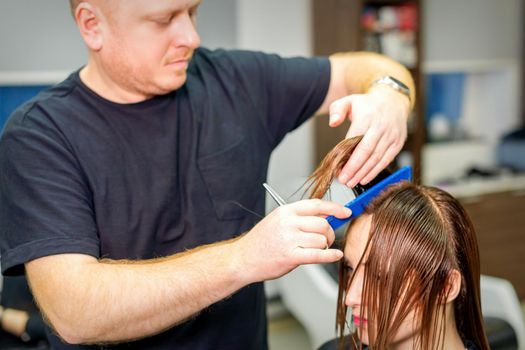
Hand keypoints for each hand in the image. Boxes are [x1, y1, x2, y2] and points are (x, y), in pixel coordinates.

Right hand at [236, 199, 350, 282]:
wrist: (243, 258)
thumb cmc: (262, 242)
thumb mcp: (278, 221)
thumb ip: (300, 218)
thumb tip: (326, 216)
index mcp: (286, 211)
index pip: (316, 205)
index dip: (335, 208)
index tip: (346, 212)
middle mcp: (288, 222)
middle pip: (322, 223)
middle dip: (329, 233)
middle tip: (327, 239)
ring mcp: (288, 239)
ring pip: (321, 239)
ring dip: (325, 246)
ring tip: (317, 250)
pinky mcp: (290, 256)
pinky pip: (318, 254)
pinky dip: (330, 256)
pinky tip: (334, 255)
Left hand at [328, 86, 408, 186]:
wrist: (393, 101)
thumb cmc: (367, 105)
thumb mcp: (349, 101)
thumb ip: (337, 109)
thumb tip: (333, 123)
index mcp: (368, 117)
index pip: (356, 139)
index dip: (348, 156)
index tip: (338, 168)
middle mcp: (381, 127)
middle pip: (367, 152)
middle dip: (354, 168)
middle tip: (344, 180)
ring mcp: (391, 136)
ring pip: (377, 158)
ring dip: (364, 173)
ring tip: (352, 182)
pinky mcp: (397, 143)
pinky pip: (386, 160)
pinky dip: (375, 171)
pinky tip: (365, 179)